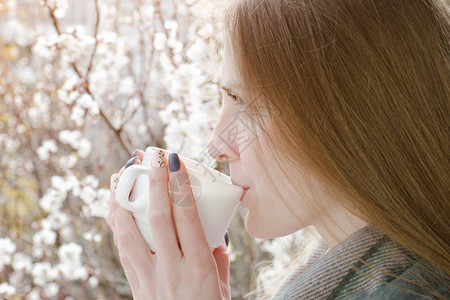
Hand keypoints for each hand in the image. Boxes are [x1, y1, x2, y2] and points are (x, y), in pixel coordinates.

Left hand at [106, 149, 230, 299]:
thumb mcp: (223, 286)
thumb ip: (218, 256)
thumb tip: (214, 230)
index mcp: (200, 267)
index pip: (187, 217)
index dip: (179, 185)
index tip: (173, 160)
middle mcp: (172, 270)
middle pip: (158, 218)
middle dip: (152, 182)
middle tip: (149, 156)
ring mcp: (149, 279)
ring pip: (128, 233)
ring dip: (122, 199)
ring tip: (120, 175)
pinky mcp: (136, 286)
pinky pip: (122, 249)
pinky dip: (117, 224)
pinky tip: (115, 206)